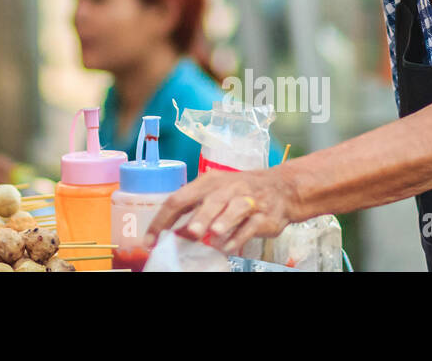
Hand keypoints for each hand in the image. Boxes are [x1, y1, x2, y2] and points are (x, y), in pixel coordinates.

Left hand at [144, 166, 297, 253]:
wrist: (281, 188)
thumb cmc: (238, 193)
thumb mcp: (214, 195)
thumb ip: (194, 212)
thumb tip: (175, 235)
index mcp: (207, 182)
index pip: (180, 198)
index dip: (164, 219)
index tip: (150, 240)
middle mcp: (227, 188)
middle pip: (211, 200)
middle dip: (200, 217)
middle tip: (190, 233)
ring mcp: (247, 200)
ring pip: (235, 208)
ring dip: (224, 221)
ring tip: (212, 234)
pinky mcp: (264, 215)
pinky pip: (251, 225)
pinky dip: (240, 236)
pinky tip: (229, 248)